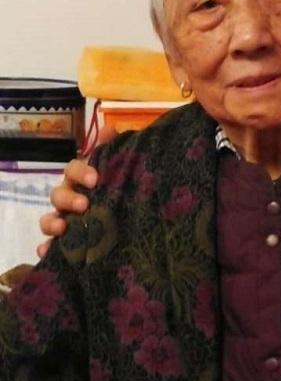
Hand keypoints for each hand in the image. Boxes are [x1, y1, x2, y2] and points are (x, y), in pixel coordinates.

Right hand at [36, 126, 115, 257]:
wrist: (134, 217)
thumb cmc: (121, 187)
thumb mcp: (122, 169)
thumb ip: (115, 150)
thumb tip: (109, 129)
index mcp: (83, 178)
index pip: (73, 169)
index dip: (81, 172)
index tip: (95, 179)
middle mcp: (70, 197)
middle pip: (58, 194)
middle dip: (68, 199)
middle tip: (84, 205)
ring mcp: (66, 219)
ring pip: (50, 219)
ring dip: (52, 222)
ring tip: (62, 228)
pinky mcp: (67, 241)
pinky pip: (51, 245)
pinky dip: (46, 247)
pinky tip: (48, 251)